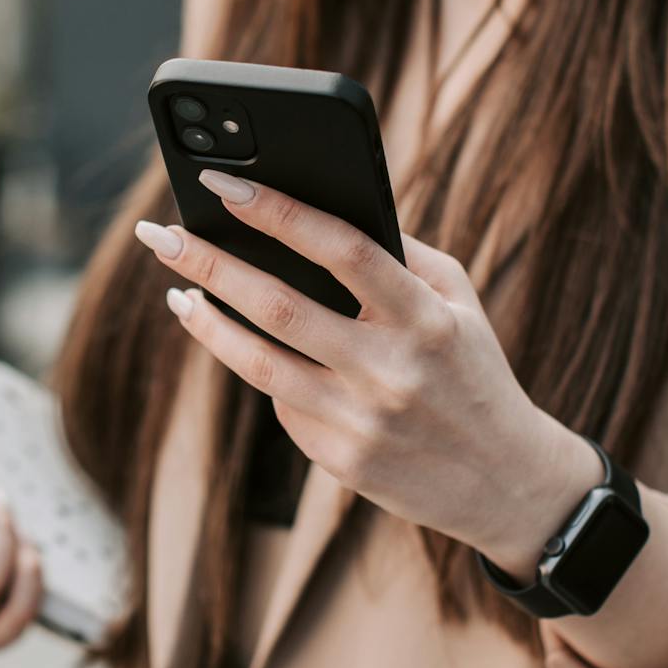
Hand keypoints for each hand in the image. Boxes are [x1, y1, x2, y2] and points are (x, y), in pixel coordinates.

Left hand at [133, 168, 602, 576]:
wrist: (508, 484)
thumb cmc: (475, 373)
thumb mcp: (459, 305)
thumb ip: (402, 257)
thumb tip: (323, 212)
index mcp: (425, 318)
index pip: (342, 249)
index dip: (279, 212)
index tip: (225, 184)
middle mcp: (390, 370)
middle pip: (279, 306)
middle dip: (210, 264)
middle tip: (159, 234)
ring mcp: (361, 420)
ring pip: (259, 364)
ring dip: (206, 323)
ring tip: (177, 292)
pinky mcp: (340, 461)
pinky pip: (282, 405)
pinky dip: (263, 371)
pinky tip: (249, 350)